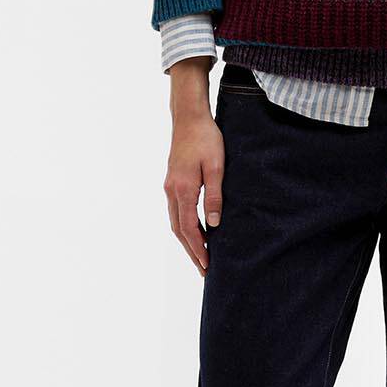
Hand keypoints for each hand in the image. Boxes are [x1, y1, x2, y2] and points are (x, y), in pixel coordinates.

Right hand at [165, 60, 221, 274]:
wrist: (189, 117)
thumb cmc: (206, 138)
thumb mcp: (217, 167)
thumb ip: (214, 196)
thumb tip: (214, 224)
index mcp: (183, 190)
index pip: (189, 229)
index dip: (198, 249)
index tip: (206, 266)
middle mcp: (172, 191)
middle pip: (179, 230)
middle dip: (191, 251)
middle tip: (203, 269)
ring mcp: (169, 186)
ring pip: (175, 221)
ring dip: (187, 240)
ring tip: (200, 255)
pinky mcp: (172, 181)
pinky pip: (176, 210)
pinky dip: (184, 225)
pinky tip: (195, 230)